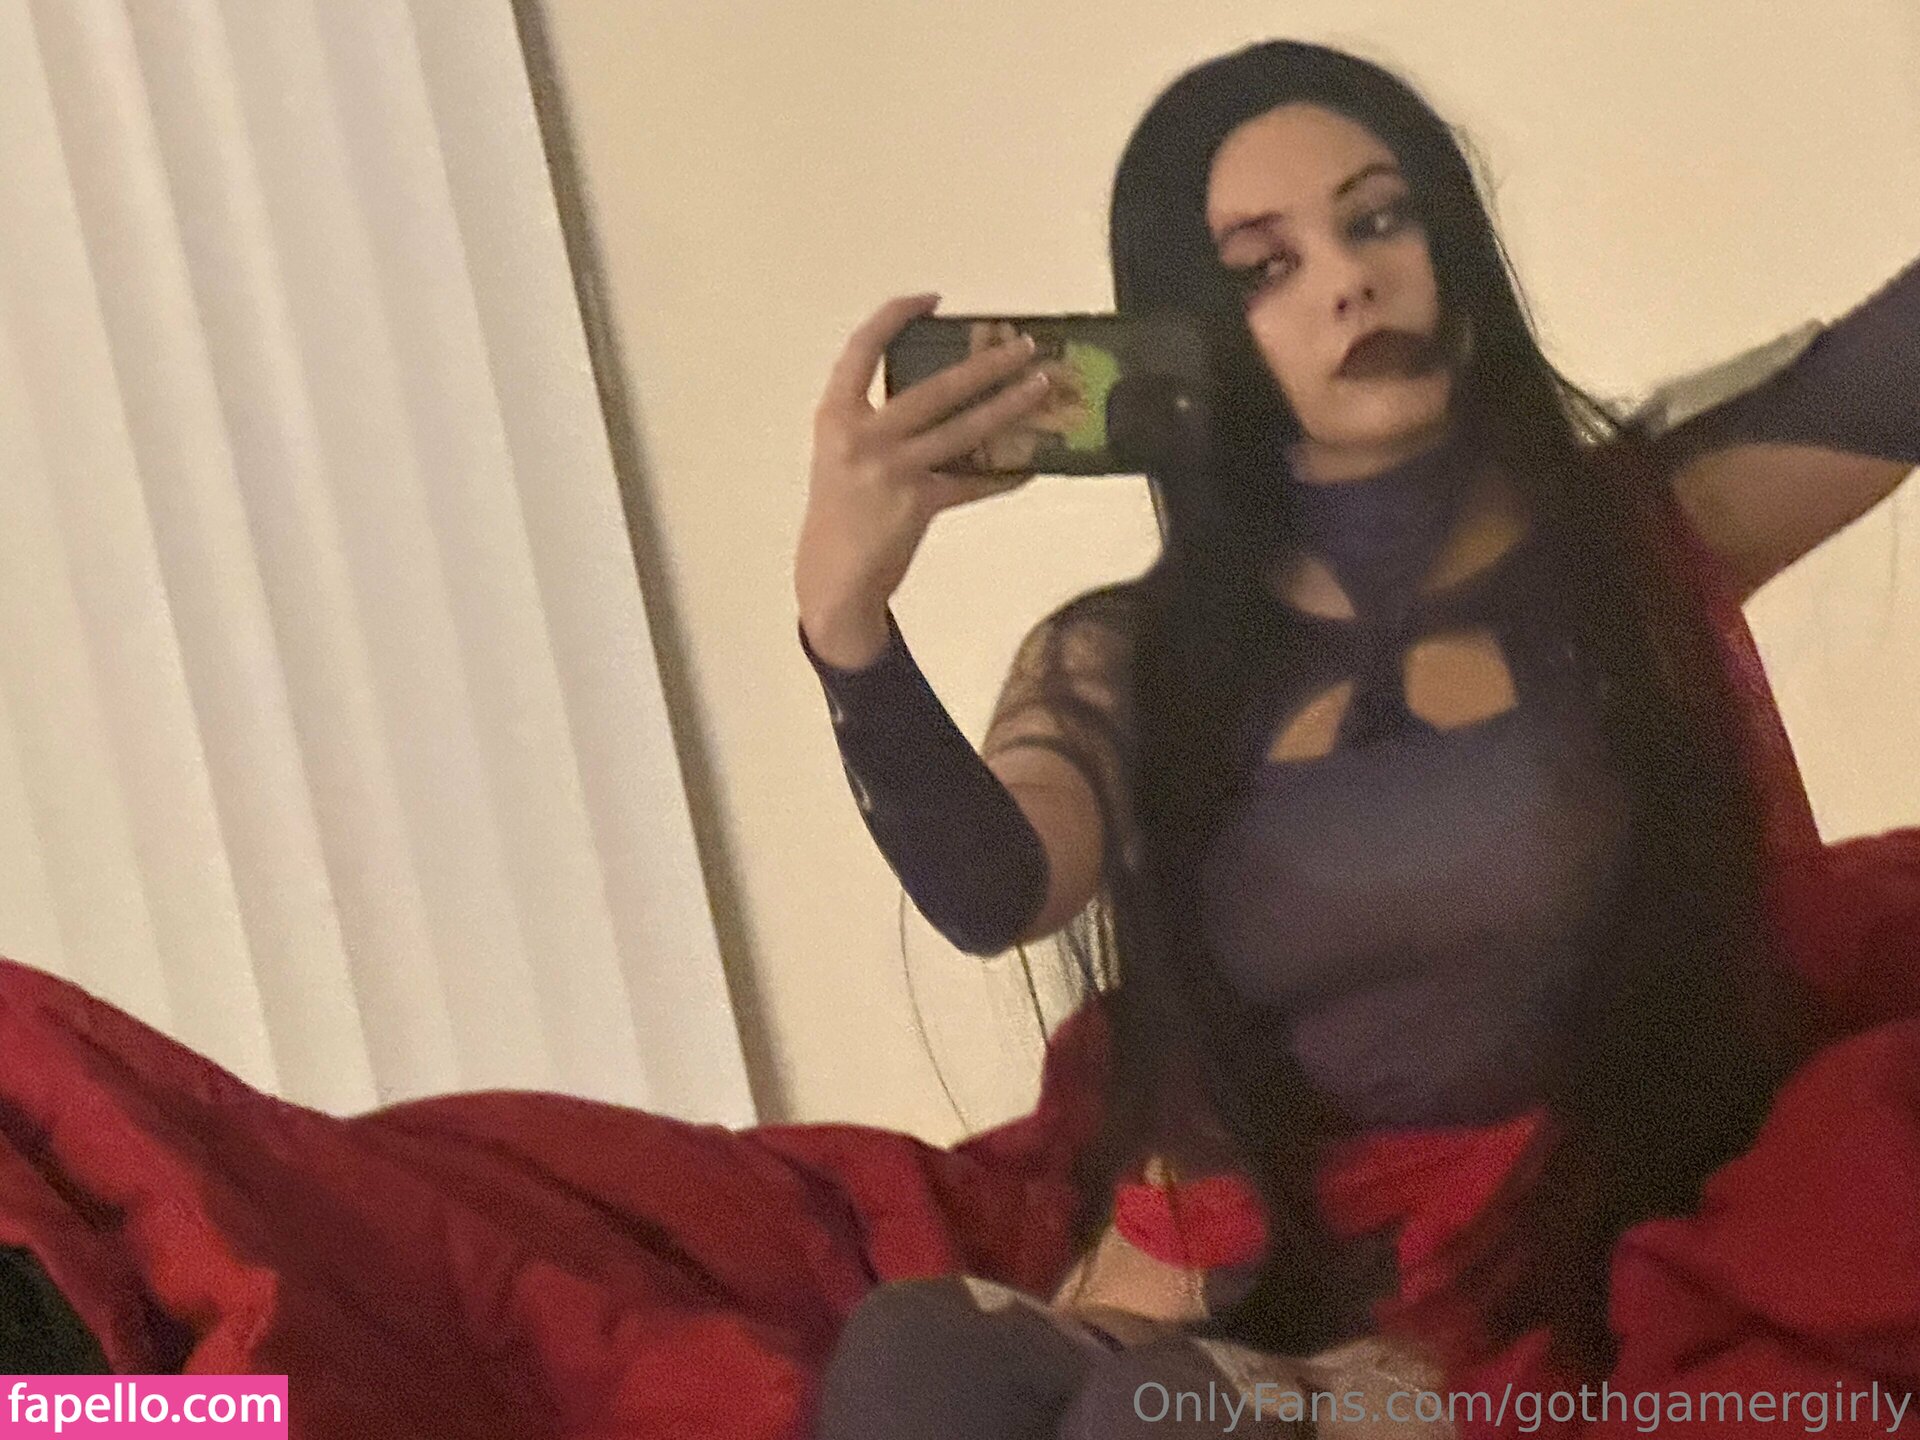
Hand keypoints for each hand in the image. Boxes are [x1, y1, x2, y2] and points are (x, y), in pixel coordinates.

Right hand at [795, 294, 1055, 660]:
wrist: (831, 580)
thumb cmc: (842, 512)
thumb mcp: (842, 455)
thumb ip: (879, 423)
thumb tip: (946, 394)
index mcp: (835, 416)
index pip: (862, 349)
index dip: (896, 317)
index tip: (932, 301)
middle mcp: (860, 437)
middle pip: (934, 388)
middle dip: (985, 363)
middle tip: (1022, 347)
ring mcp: (890, 470)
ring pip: (964, 429)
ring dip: (1008, 407)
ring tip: (1041, 388)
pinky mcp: (917, 504)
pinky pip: (972, 483)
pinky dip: (1002, 476)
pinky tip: (1029, 467)